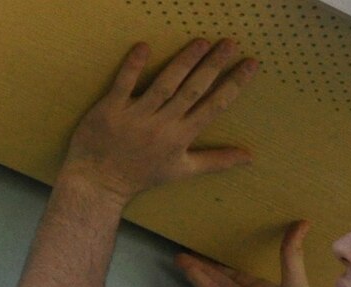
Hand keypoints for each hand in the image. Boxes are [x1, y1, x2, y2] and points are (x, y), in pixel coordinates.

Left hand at [60, 40, 256, 204]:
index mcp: (182, 138)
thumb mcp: (183, 171)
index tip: (249, 65)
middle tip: (229, 43)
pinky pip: (124, 83)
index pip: (214, 107)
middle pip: (193, 90)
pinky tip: (145, 46)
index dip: (233, 85)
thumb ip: (217, 161)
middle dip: (213, 66)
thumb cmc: (143, 175)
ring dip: (184, 62)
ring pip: (165, 84)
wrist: (101, 181)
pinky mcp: (111, 108)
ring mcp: (137, 115)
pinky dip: (134, 66)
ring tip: (201, 42)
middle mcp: (164, 125)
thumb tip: (249, 157)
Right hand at [176, 222, 336, 286]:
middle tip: (182, 253)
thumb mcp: (297, 284)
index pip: (238, 275)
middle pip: (224, 283)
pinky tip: (196, 277)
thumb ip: (292, 254)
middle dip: (204, 268)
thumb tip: (303, 222)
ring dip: (201, 278)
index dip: (219, 264)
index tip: (201, 248)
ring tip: (181, 261)